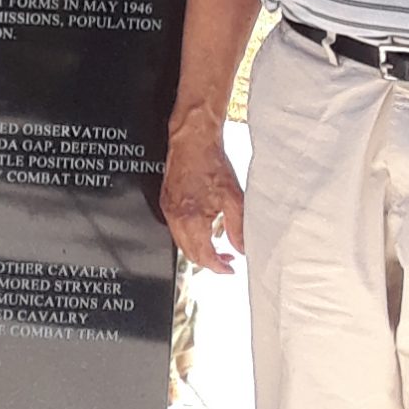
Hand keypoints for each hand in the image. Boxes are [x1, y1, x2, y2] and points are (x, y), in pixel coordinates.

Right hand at [160, 107, 244, 274]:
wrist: (193, 141)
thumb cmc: (211, 164)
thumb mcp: (234, 199)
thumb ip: (238, 228)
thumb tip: (242, 248)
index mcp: (192, 219)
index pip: (203, 256)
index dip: (218, 267)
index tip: (230, 268)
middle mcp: (176, 217)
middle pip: (189, 254)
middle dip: (209, 262)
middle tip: (227, 260)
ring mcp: (168, 210)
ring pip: (181, 243)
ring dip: (199, 250)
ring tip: (218, 246)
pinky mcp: (166, 202)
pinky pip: (176, 229)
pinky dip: (190, 236)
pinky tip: (204, 228)